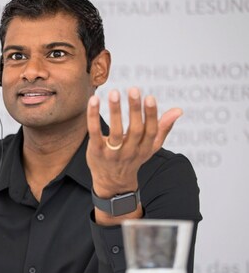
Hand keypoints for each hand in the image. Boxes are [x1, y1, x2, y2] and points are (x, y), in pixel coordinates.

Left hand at [86, 87, 181, 222]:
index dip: (151, 115)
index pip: (150, 131)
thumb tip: (178, 110)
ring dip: (115, 111)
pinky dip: (93, 117)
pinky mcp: (96, 152)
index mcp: (145, 148)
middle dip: (134, 109)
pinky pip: (94, 133)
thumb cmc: (133, 158)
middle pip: (135, 130)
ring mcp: (112, 153)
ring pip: (115, 132)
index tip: (150, 97)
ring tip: (114, 92)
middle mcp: (130, 151)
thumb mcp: (150, 147)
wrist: (112, 183)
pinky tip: (94, 100)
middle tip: (133, 89)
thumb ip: (163, 128)